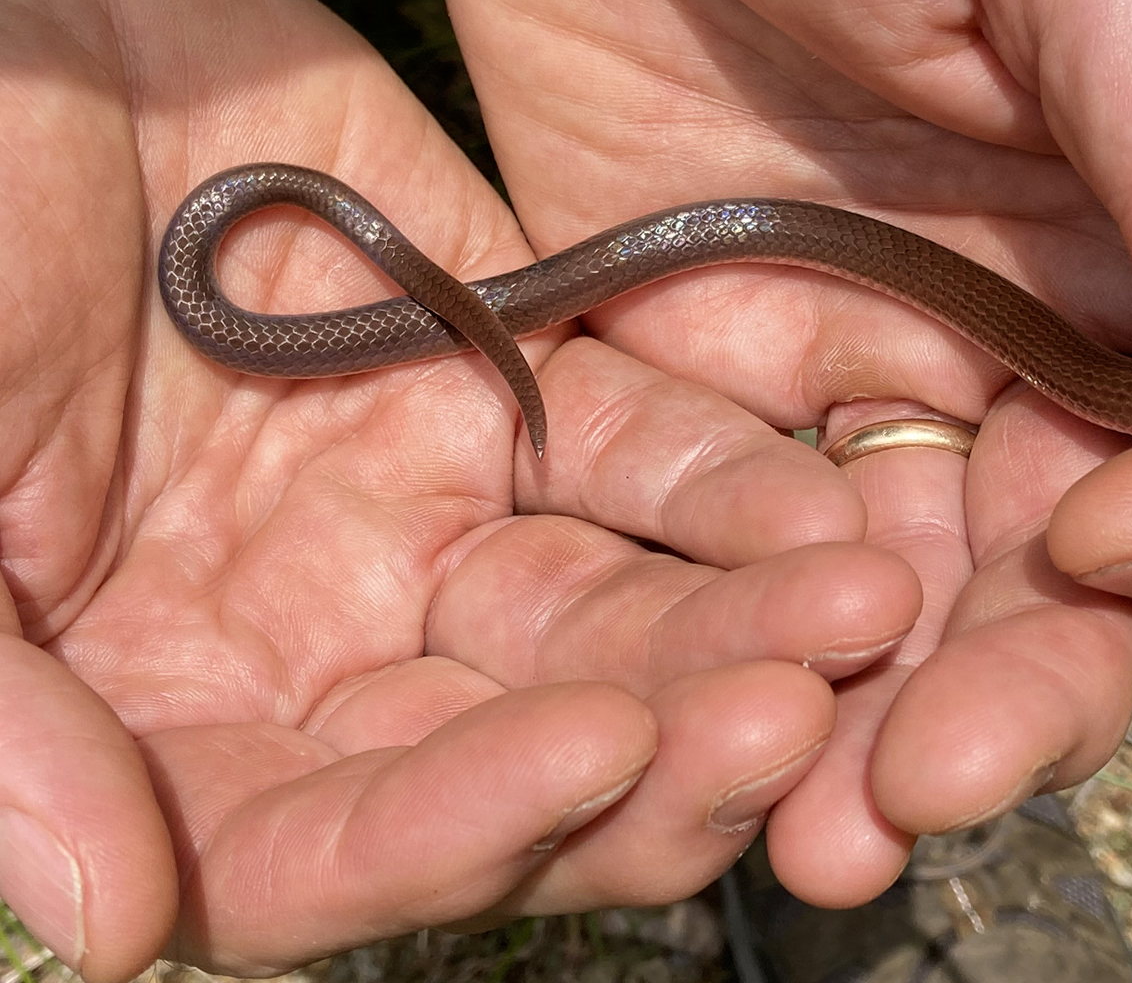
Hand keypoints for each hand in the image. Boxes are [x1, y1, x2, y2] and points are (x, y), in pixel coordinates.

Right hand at [0, 0, 922, 975]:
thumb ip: (1, 714)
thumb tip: (108, 928)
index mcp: (158, 709)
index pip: (323, 846)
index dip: (459, 826)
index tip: (593, 753)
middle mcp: (315, 641)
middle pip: (518, 757)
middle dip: (664, 748)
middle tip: (797, 711)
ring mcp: (421, 513)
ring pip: (609, 620)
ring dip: (737, 630)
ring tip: (866, 607)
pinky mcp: (502, 384)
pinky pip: (640, 454)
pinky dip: (731, 484)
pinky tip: (827, 502)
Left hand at [434, 0, 1131, 904]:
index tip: (1112, 538)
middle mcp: (1071, 335)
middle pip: (1099, 584)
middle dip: (1026, 691)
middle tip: (919, 785)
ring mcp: (896, 373)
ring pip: (929, 609)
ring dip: (879, 729)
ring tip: (811, 836)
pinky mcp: (731, 388)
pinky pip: (754, 560)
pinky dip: (735, 652)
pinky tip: (685, 723)